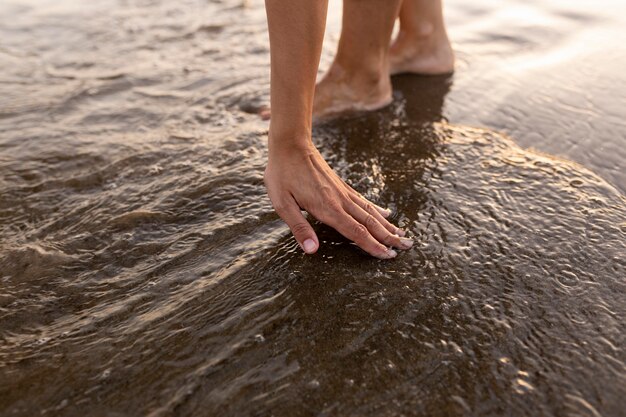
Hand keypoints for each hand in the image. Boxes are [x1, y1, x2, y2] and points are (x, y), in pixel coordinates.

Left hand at [264, 141, 412, 258]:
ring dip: (387, 225)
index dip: (372, 246)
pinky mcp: (341, 185)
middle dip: (389, 237)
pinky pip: (363, 200)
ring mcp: (343, 192)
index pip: (356, 232)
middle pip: (370, 223)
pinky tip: (385, 213)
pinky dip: (377, 209)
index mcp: (328, 208)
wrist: (290, 144)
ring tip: (402, 234)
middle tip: (407, 247)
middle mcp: (340, 201)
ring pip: (370, 211)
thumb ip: (299, 228)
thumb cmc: (282, 174)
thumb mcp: (282, 203)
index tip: (388, 256)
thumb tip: (312, 250)